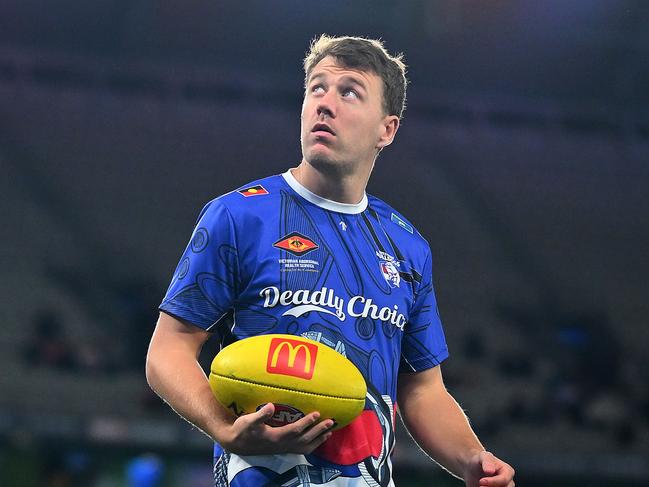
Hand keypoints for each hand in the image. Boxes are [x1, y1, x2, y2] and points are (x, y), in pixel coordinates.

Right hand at [219, 403, 334, 454]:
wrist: (236, 443)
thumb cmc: (242, 429)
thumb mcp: (247, 421)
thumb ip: (260, 415)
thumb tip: (271, 406)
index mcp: (275, 437)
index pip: (295, 430)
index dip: (306, 422)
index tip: (317, 413)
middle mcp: (281, 445)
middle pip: (304, 439)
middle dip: (318, 431)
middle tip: (331, 422)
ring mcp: (282, 448)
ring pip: (304, 447)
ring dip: (318, 439)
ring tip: (329, 432)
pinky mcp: (282, 449)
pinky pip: (301, 449)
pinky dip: (312, 445)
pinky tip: (318, 439)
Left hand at [463, 450, 514, 486]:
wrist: (472, 468)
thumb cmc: (480, 461)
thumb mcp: (483, 456)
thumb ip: (487, 461)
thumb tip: (490, 471)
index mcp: (508, 471)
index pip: (504, 480)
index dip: (493, 482)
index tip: (481, 481)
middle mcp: (508, 483)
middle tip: (480, 486)